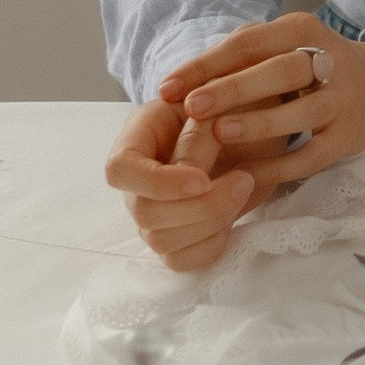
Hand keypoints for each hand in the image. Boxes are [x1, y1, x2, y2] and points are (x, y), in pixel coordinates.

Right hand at [104, 92, 255, 272]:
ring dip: (212, 221)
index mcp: (135, 139)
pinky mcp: (172, 239)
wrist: (243, 125)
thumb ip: (198, 134)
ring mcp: (151, 215)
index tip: (203, 180)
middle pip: (145, 214)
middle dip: (200, 205)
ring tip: (244, 188)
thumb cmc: (224, 108)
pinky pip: (181, 260)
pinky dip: (210, 246)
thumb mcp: (213, 104)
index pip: (120, 170)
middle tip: (244, 179)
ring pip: (163, 241)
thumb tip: (191, 172)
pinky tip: (232, 217)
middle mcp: (135, 183)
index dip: (159, 183)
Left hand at [107, 16, 364, 269]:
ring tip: (221, 134)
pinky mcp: (348, 139)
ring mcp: (342, 102)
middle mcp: (328, 61)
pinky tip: (245, 177)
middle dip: (234, 89)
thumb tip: (180, 83)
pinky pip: (310, 157)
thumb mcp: (283, 46)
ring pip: (301, 113)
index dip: (207, 65)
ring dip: (259, 124)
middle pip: (281, 71)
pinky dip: (278, 168)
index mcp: (303, 30)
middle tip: (192, 107)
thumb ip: (239, 57)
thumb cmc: (309, 66)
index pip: (250, 42)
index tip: (168, 88)